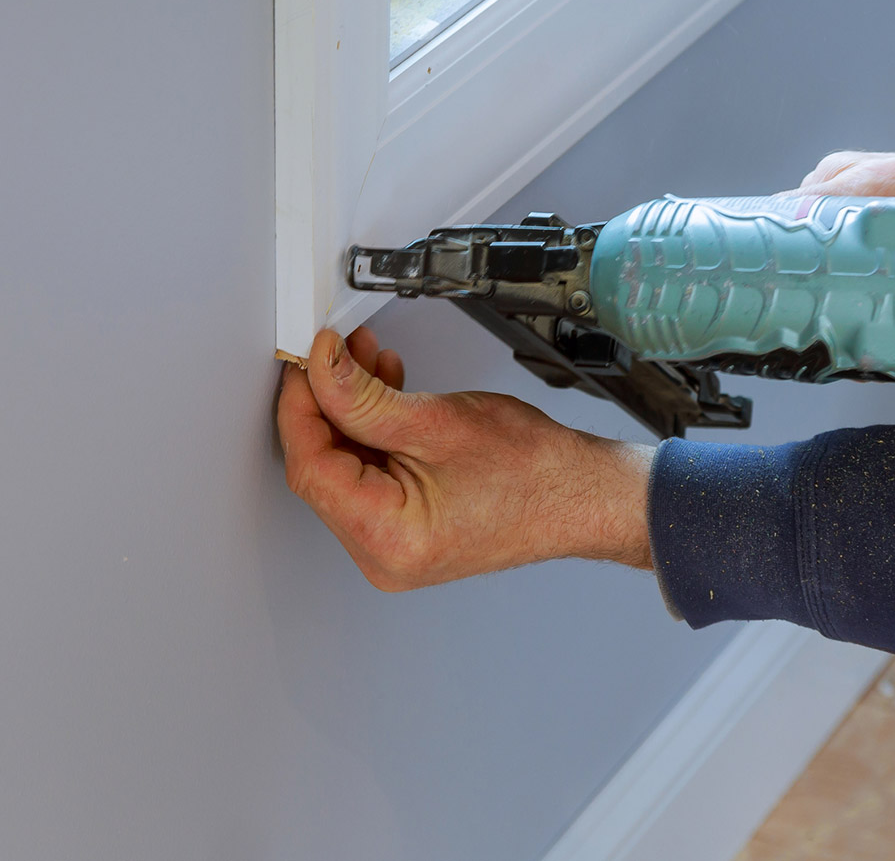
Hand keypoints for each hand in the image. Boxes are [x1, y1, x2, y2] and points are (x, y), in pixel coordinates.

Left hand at [277, 327, 654, 590]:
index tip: (305, 361)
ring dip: (351, 410)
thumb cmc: (533, 473)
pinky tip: (385, 391)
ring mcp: (393, 545)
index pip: (312, 467)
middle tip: (333, 353)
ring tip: (366, 360)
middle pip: (324, 468)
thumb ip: (362, 397)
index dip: (301, 405)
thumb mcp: (437, 421)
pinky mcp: (406, 528)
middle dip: (327, 403)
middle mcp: (383, 554)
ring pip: (346, 466)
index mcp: (388, 538)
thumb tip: (319, 369)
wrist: (579, 494)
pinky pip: (371, 474)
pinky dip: (373, 430)